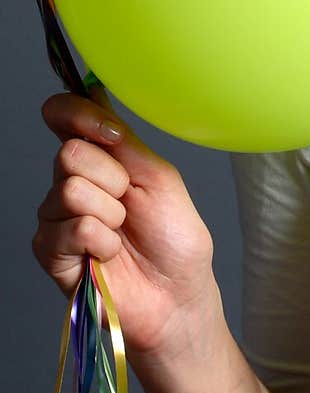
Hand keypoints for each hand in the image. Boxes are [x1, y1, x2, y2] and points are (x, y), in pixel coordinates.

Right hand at [34, 90, 219, 358]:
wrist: (176, 296)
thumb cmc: (174, 240)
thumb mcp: (158, 177)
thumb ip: (122, 141)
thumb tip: (96, 96)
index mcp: (101, 158)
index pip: (65, 116)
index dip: (76, 114)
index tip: (111, 133)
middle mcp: (73, 181)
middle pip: (70, 153)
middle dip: (113, 179)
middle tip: (130, 204)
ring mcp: (57, 216)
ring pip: (69, 190)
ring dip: (110, 214)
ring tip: (121, 233)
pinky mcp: (50, 250)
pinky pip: (72, 227)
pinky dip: (101, 241)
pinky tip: (108, 255)